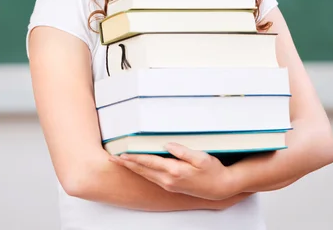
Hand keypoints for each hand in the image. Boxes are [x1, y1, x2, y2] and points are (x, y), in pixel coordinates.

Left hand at [108, 142, 235, 199]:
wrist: (220, 187)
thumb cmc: (212, 170)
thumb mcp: (201, 157)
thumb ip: (183, 150)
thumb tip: (167, 144)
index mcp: (175, 171)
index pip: (149, 162)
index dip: (134, 158)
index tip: (121, 154)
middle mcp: (168, 180)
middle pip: (143, 170)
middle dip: (126, 164)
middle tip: (112, 158)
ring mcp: (169, 185)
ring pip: (145, 175)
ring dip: (131, 168)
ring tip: (120, 162)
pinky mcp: (171, 186)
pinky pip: (151, 178)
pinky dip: (141, 172)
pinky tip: (137, 168)